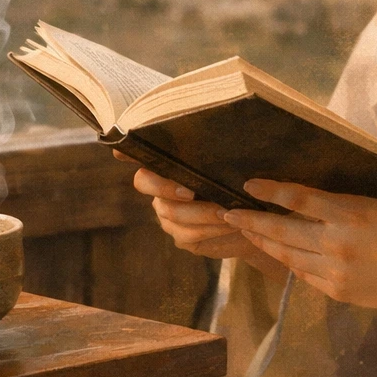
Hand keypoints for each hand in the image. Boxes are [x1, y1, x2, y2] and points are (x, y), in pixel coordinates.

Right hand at [118, 160, 287, 282]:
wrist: (257, 220)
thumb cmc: (243, 186)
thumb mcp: (233, 168)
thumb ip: (216, 159)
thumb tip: (215, 139)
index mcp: (170, 166)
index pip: (139, 155)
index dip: (126, 152)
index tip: (119, 150)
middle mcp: (161, 190)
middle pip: (145, 183)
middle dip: (166, 187)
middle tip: (190, 191)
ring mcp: (168, 215)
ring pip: (173, 213)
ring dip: (204, 213)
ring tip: (229, 211)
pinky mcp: (181, 238)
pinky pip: (189, 234)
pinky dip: (213, 229)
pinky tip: (232, 224)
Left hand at [224, 179, 376, 342]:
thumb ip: (345, 194)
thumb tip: (311, 177)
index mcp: (350, 214)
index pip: (299, 198)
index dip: (269, 191)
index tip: (247, 184)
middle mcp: (338, 244)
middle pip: (282, 230)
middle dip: (250, 220)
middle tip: (225, 211)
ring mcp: (335, 272)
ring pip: (285, 255)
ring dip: (261, 241)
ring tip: (243, 229)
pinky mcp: (335, 292)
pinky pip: (301, 273)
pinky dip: (286, 259)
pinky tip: (274, 249)